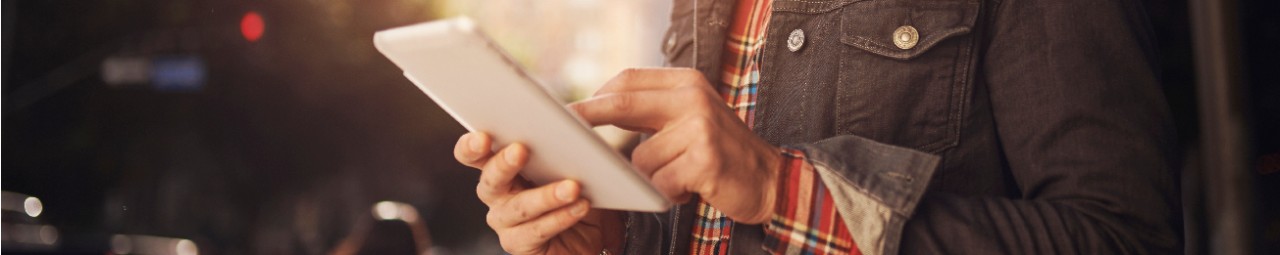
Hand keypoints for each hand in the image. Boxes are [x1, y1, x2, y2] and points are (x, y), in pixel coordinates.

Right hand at [453, 132, 622, 254]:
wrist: (593, 236)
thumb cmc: (579, 192)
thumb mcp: (573, 163)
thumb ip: (562, 143)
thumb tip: (572, 117)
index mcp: (501, 167)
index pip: (475, 154)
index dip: (472, 147)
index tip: (483, 137)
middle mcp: (497, 195)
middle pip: (490, 180)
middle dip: (503, 164)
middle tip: (521, 150)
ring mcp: (505, 223)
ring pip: (519, 207)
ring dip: (546, 195)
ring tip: (572, 186)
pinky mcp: (519, 245)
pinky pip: (536, 231)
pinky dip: (560, 217)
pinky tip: (580, 206)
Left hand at [569, 68, 783, 223]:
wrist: (770, 179)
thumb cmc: (722, 152)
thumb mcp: (690, 117)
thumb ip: (651, 111)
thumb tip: (598, 109)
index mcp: (687, 82)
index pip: (628, 80)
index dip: (596, 96)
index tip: (571, 113)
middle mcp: (693, 98)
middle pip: (623, 104)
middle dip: (588, 118)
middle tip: (566, 134)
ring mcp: (699, 128)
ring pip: (640, 159)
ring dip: (652, 178)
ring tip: (679, 178)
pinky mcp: (704, 161)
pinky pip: (660, 183)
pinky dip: (668, 194)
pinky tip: (689, 190)